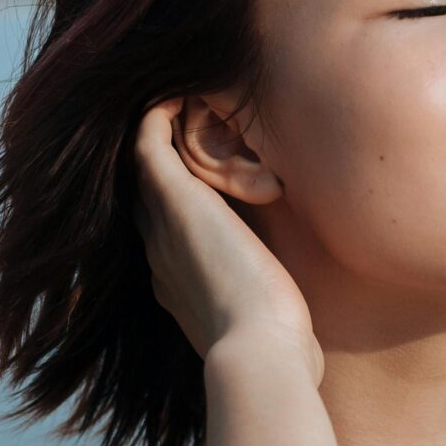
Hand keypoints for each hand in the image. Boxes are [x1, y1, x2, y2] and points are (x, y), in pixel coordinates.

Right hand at [131, 95, 323, 384]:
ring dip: (161, 130)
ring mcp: (161, 225)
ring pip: (143, 163)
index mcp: (175, 282)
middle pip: (144, 193)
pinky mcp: (176, 200)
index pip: (163, 231)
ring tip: (185, 100)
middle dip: (161, 162)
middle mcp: (158, 252)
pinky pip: (148, 139)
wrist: (259, 354)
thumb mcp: (270, 329)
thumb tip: (302, 337)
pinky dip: (159, 113)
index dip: (177, 201)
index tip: (205, 178)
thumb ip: (272, 317)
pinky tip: (181, 91)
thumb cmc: (278, 350)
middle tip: (187, 128)